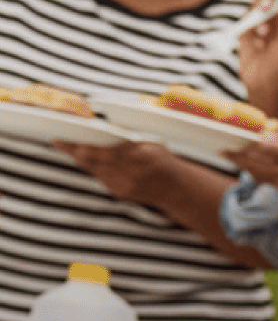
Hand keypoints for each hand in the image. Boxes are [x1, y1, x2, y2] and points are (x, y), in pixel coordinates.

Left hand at [57, 137, 180, 204]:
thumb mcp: (151, 143)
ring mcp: (124, 184)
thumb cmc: (163, 160)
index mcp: (139, 155)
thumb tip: (104, 128)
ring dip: (80, 159)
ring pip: (93, 169)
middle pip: (92, 161)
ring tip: (68, 148)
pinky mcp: (121, 192)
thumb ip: (129, 139)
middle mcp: (129, 172)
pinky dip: (93, 169)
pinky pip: (100, 178)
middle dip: (74, 151)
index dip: (80, 146)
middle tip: (58, 142)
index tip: (64, 139)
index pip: (101, 150)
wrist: (177, 188)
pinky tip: (86, 162)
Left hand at [227, 131, 277, 215]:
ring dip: (245, 166)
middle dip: (238, 157)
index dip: (249, 144)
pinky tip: (253, 168)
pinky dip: (260, 174)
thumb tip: (269, 134)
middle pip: (258, 165)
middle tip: (221, 150)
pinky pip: (272, 183)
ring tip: (232, 157)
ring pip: (261, 175)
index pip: (268, 148)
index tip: (234, 137)